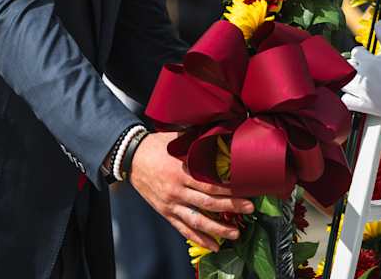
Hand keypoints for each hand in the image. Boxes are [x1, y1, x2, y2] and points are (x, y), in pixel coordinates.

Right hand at [128, 131, 253, 250]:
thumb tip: (219, 136)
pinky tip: (213, 245)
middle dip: (232, 207)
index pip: (210, 184)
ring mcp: (171, 203)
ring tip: (236, 233)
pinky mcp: (165, 212)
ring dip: (219, 228)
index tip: (246, 190)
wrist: (130, 156)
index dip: (230, 189)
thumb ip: (197, 142)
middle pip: (209, 203)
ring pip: (198, 220)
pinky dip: (199, 238)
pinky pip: (184, 228)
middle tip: (249, 208)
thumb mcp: (177, 140)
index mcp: (182, 171)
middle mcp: (177, 190)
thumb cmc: (155, 146)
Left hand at [341, 21, 380, 119]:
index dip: (361, 53)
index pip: (356, 52)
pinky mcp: (366, 106)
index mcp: (370, 63)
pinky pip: (347, 102)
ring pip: (344, 84)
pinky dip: (348, 99)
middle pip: (346, 68)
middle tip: (362, 69)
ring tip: (357, 81)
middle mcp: (363, 78)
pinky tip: (355, 96)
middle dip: (353, 66)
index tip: (365, 56)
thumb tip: (380, 25)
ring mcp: (364, 93)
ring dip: (348, 81)